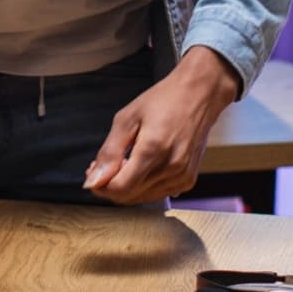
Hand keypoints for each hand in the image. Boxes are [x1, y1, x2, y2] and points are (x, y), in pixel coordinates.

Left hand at [83, 46, 240, 203]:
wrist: (200, 94)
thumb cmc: (165, 99)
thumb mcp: (128, 118)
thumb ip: (109, 152)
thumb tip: (93, 181)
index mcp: (153, 150)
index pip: (119, 188)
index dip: (101, 185)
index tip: (94, 171)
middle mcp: (171, 167)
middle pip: (129, 196)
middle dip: (111, 185)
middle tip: (106, 164)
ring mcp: (182, 176)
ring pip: (142, 198)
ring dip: (128, 185)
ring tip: (126, 161)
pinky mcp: (188, 179)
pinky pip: (157, 193)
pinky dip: (145, 185)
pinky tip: (143, 166)